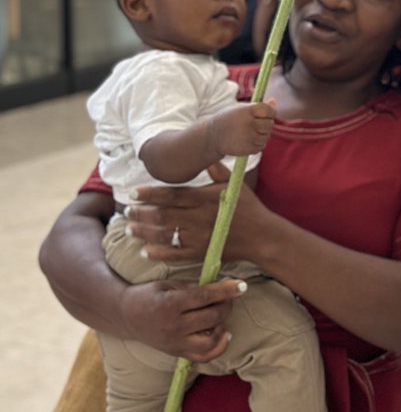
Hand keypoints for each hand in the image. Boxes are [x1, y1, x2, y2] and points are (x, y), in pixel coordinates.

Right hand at [120, 277, 243, 361]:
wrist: (126, 316)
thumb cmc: (149, 295)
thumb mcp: (169, 285)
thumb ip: (193, 288)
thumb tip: (221, 287)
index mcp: (171, 304)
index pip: (205, 297)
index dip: (226, 290)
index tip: (242, 285)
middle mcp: (174, 327)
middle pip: (211, 317)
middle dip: (227, 303)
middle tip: (230, 294)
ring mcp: (175, 343)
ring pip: (210, 340)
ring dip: (222, 324)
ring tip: (222, 312)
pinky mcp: (176, 353)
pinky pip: (202, 356)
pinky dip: (217, 347)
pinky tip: (224, 333)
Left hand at [126, 163, 271, 265]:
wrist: (262, 236)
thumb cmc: (248, 207)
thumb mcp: (235, 184)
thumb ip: (217, 170)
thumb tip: (205, 156)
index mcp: (206, 198)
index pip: (173, 195)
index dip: (151, 194)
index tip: (134, 192)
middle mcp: (200, 218)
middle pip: (164, 215)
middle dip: (141, 213)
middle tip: (126, 210)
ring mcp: (199, 238)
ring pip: (165, 235)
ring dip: (144, 232)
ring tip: (129, 228)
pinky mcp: (201, 254)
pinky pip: (175, 254)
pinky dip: (158, 253)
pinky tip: (145, 250)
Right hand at [210, 99, 275, 157]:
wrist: (213, 135)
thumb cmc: (229, 118)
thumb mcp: (241, 108)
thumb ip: (259, 106)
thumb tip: (274, 101)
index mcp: (248, 111)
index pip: (269, 111)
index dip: (270, 112)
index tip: (266, 113)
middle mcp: (249, 124)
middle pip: (270, 124)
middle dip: (267, 123)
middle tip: (258, 122)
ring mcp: (249, 138)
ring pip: (267, 136)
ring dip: (263, 133)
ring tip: (251, 130)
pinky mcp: (248, 149)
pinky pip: (261, 145)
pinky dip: (258, 142)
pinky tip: (249, 138)